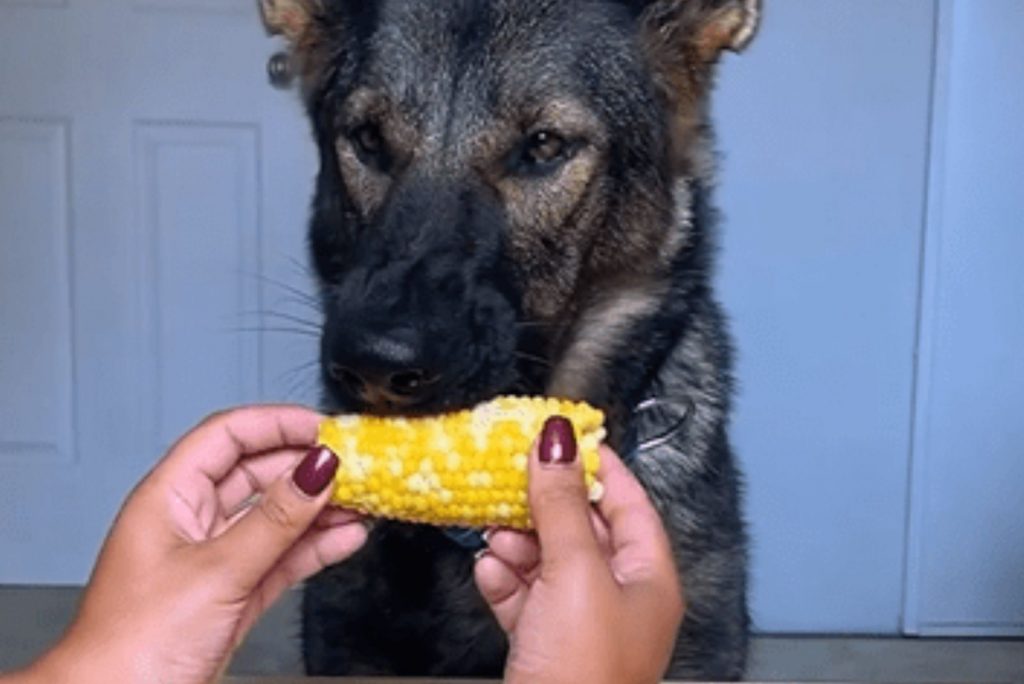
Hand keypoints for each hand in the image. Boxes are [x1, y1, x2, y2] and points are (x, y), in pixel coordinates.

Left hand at [21, 405, 365, 683]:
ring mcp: (212, 560)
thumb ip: (274, 519)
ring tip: (362, 500)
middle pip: (256, 474)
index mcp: (168, 499)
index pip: (227, 437)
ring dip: (319, 509)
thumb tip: (317, 469)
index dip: (276, 424)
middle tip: (354, 464)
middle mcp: (189, 522)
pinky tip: (345, 538)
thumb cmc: (132, 646)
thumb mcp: (217, 571)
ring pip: (274, 518)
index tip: (324, 427)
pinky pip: (281, 558)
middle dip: (306, 467)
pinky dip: (315, 547)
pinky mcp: (231, 596)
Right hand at [474, 418, 683, 683]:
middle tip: (506, 476)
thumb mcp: (574, 573)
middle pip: (581, 528)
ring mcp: (581, 620)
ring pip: (547, 561)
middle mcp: (618, 594)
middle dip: (542, 505)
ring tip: (493, 533)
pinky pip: (524, 597)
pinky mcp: (545, 643)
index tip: (557, 433)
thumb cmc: (584, 669)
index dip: (595, 464)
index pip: (627, 500)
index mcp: (647, 574)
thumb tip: (556, 437)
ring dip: (517, 543)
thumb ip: (560, 504)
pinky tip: (488, 572)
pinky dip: (505, 582)